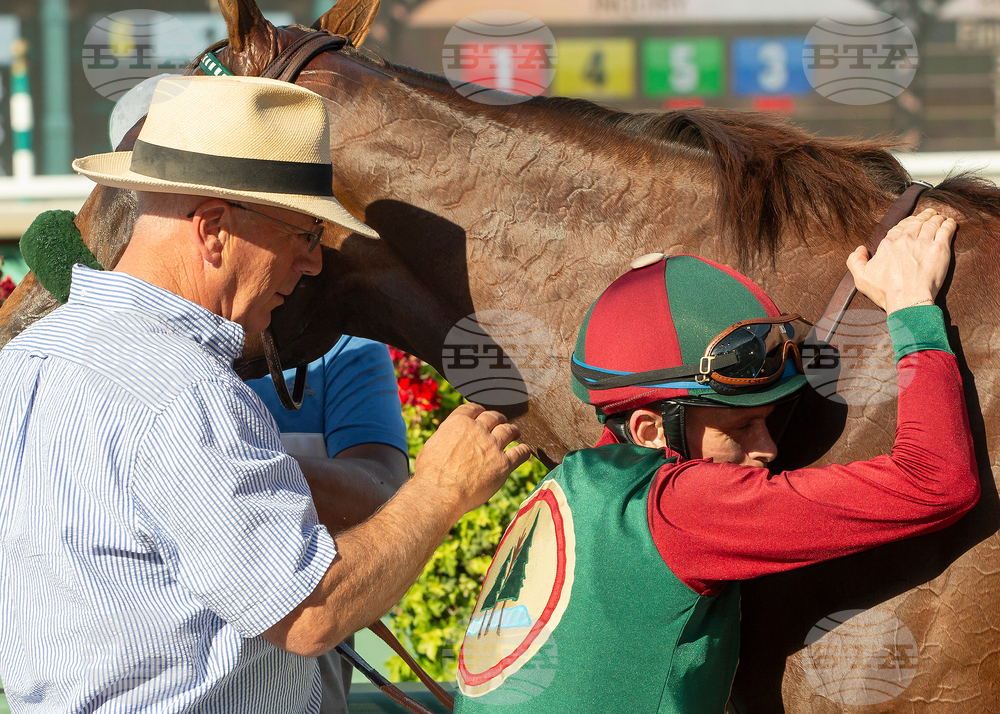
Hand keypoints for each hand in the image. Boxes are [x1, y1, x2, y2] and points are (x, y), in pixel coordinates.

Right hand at [413, 403, 530, 516]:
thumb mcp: (431, 446)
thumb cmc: (429, 474)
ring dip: (513, 431)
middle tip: (500, 423)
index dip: (479, 410)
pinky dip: (524, 451)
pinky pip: (520, 452)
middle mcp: (477, 430)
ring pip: (509, 431)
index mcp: (458, 423)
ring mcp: (492, 445)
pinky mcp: (503, 463)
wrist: (439, 492)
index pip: (473, 408)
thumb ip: (445, 438)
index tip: (482, 414)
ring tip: (516, 433)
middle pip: (493, 417)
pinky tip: (524, 452)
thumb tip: (447, 440)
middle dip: (498, 419)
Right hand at [847, 208, 955, 313]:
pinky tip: (950, 222)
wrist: (907, 299)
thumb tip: (860, 249)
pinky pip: (946, 230)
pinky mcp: (939, 249)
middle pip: (916, 222)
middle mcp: (906, 239)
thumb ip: (855, 261)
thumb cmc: (885, 292)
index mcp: (888, 243)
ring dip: (936, 218)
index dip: (906, 223)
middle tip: (928, 214)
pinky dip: (949, 224)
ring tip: (940, 217)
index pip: (899, 227)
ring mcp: (923, 243)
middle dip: (923, 216)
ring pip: (932, 223)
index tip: (910, 222)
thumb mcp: (860, 278)